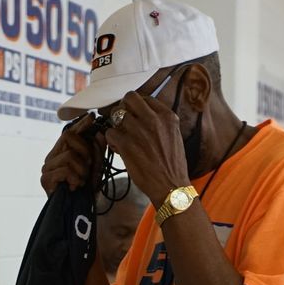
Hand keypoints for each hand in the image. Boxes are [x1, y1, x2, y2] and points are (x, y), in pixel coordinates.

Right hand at [39, 119, 95, 193]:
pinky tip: (74, 187)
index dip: (80, 124)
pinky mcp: (45, 178)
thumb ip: (97, 151)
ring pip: (69, 154)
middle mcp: (52, 157)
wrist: (76, 213)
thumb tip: (99, 133)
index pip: (70, 132)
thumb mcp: (95, 168)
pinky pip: (65, 168)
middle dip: (85, 150)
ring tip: (81, 181)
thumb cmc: (84, 192)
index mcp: (62, 153)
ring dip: (82, 169)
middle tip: (88, 166)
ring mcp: (46, 167)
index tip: (91, 117)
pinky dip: (75, 178)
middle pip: (68, 136)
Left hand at [101, 87, 187, 206]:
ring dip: (116, 126)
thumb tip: (144, 116)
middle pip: (129, 98)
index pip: (145, 98)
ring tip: (121, 138)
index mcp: (167, 116)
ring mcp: (139, 131)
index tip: (135, 116)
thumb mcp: (174, 135)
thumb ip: (160, 122)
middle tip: (123, 120)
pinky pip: (110, 133)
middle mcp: (153, 120)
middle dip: (124, 108)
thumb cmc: (172, 165)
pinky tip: (119, 148)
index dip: (137, 107)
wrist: (171, 186)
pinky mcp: (126, 145)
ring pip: (116, 115)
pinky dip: (111, 140)